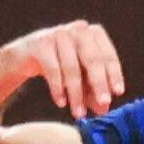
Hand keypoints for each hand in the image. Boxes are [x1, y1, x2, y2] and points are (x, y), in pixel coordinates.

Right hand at [0, 21, 126, 120]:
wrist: (25, 56)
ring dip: (76, 93)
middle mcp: (78, 30)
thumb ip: (93, 92)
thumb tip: (104, 109)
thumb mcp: (80, 78)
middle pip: (92, 59)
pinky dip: (58, 88)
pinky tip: (61, 103)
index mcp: (93, 34)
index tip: (118, 92)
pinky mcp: (39, 43)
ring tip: (79, 113)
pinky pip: (52, 69)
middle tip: (104, 103)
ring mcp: (58, 34)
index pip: (107, 56)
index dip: (114, 75)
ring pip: (71, 67)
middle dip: (99, 84)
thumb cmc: (61, 65)